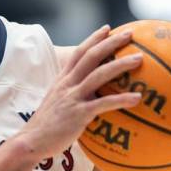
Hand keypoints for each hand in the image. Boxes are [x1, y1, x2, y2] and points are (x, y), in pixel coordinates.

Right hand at [17, 25, 142, 159]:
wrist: (31, 141)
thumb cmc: (47, 126)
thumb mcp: (56, 102)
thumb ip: (70, 94)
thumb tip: (89, 94)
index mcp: (62, 79)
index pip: (79, 52)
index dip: (94, 39)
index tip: (108, 28)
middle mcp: (67, 84)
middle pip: (91, 56)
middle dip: (111, 42)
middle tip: (129, 34)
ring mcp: (73, 97)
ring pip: (99, 74)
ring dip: (120, 64)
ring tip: (139, 58)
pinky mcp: (79, 113)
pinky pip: (104, 103)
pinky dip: (122, 99)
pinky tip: (137, 98)